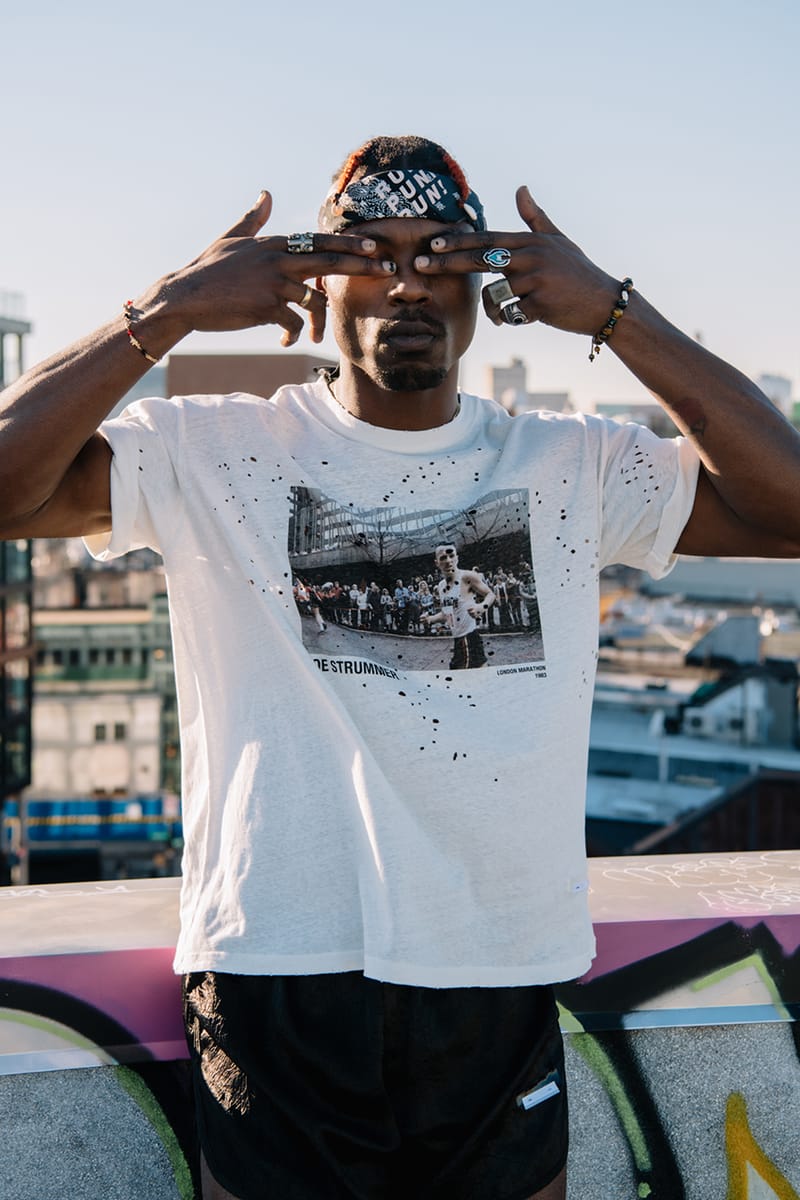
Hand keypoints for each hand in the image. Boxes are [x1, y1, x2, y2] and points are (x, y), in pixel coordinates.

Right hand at [154, 191, 392, 346]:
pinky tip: (286, 341)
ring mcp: (273, 284)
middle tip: (388, 270)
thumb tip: (266, 194)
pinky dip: (295, 334)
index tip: (375, 245)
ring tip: (315, 333)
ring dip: (320, 319)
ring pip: (315, 299)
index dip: (349, 242)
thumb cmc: (209, 269)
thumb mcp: (232, 239)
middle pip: (330, 261)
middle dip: (363, 265)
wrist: (185, 298)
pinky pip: (296, 323)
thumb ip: (253, 218)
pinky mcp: (266, 308)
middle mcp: (278, 260)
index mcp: (274, 243)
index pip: (319, 240)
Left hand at [414, 186, 618, 335]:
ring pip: (493, 295)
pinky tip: (526, 318)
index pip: (486, 239)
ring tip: (504, 313)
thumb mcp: (558, 241)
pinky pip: (508, 315)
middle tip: (418, 265)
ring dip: (493, 309)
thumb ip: (535, 218)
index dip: (457, 242)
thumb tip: (521, 189)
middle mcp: (530, 256)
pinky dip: (510, 320)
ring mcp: (534, 280)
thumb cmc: (577, 272)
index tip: (431, 244)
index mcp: (530, 241)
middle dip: (446, 262)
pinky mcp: (538, 304)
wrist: (603, 303)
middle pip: (479, 259)